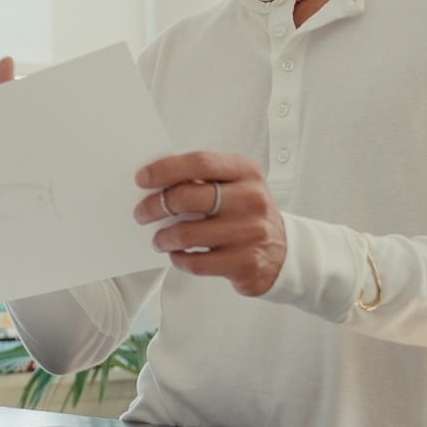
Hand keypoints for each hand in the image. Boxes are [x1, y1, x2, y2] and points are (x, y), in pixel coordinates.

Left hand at [132, 152, 286, 296]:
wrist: (284, 251)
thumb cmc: (246, 213)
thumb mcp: (235, 185)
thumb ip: (203, 180)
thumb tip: (155, 183)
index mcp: (246, 172)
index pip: (200, 163)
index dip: (165, 169)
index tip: (142, 179)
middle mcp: (251, 199)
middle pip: (188, 197)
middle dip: (156, 206)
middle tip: (142, 213)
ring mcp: (250, 232)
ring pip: (187, 234)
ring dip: (163, 237)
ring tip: (159, 239)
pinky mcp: (245, 263)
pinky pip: (197, 263)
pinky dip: (179, 259)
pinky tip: (177, 254)